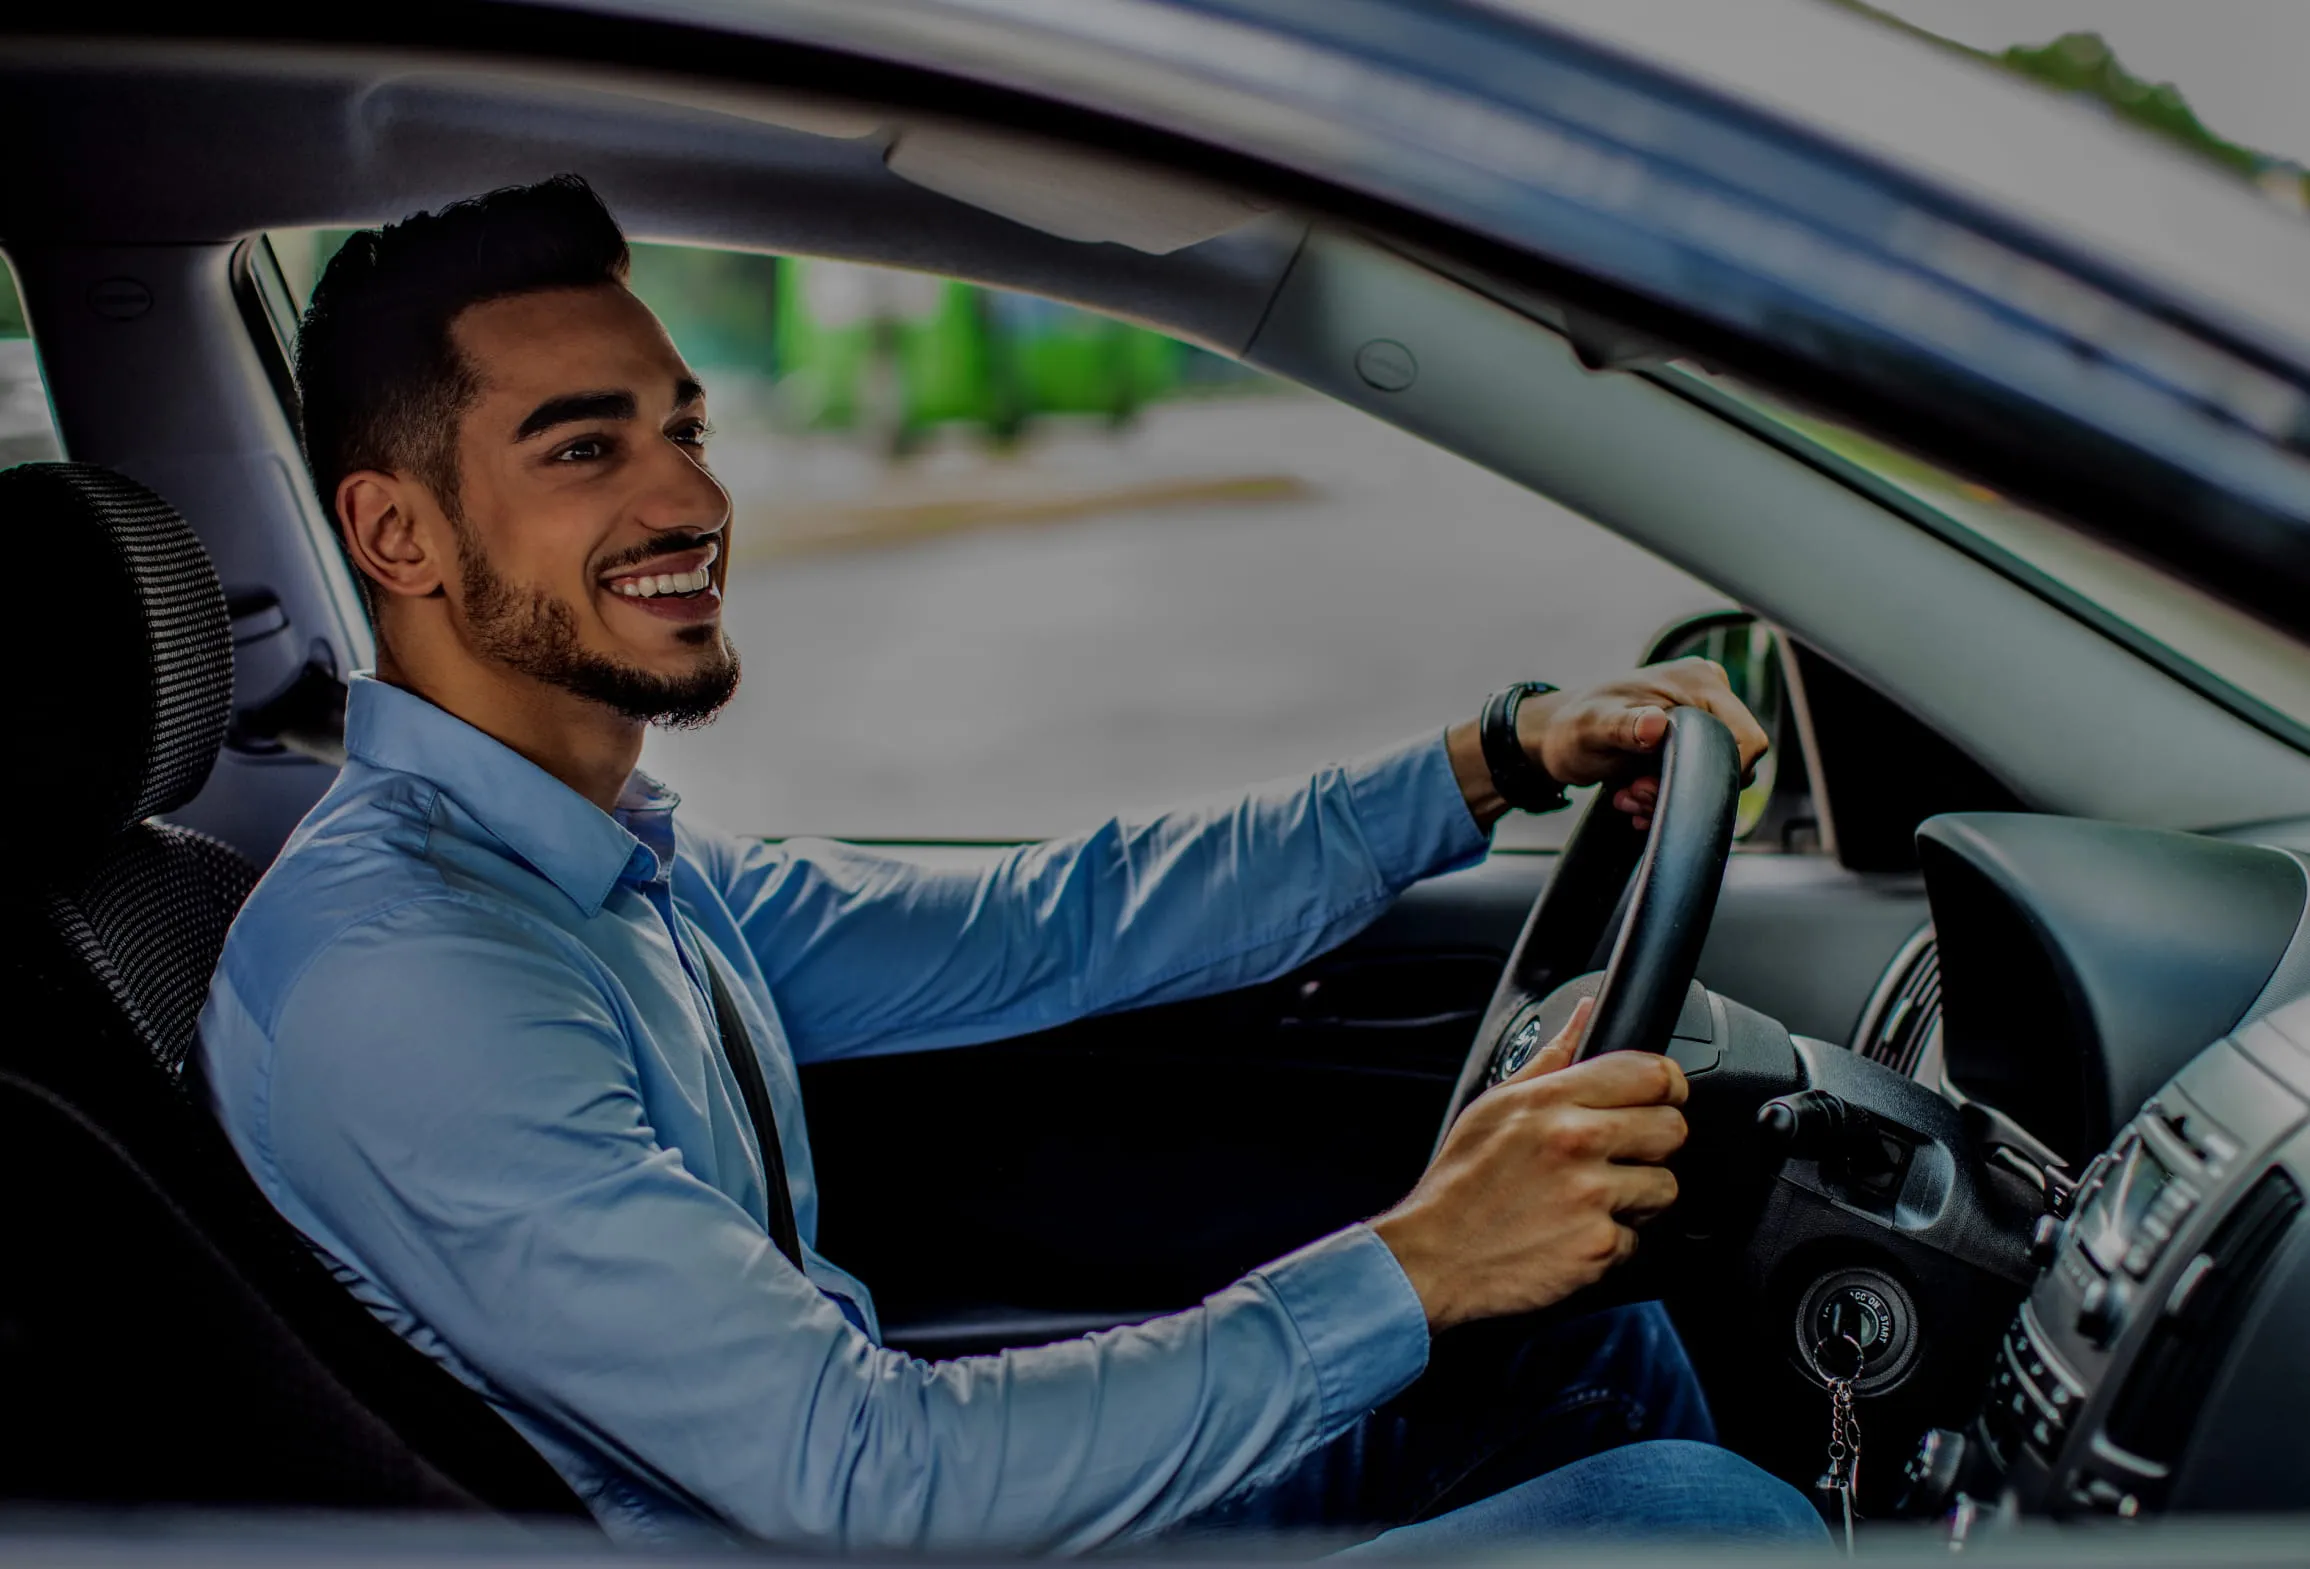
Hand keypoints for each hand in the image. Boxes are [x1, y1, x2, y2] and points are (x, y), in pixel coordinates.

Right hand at [1370, 998, 1687, 1330]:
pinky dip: (1612, 1243)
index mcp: (1551, 1101)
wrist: (1433, 1256)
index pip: (1651, 1073)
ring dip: (1638, 1198)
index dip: (1666, 1085)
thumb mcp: (1494, 1106)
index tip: (1659, 1098)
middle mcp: (1575, 1141)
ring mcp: (1590, 1195)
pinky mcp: (1598, 1246)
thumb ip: (1549, 1059)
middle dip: (1654, 1143)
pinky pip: (1638, 1239)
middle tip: (1622, 1156)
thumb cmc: (1460, 1183)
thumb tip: (1582, 1014)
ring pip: (1664, 1187)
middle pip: (1672, 1128)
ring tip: (1593, 1201)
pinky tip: (1575, 1234)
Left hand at [1448, 658, 1771, 830]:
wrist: (1554, 736)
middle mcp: (1708, 696)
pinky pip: (1695, 780)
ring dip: (1669, 797)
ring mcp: (1700, 719)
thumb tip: (1655, 724)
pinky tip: (1632, 800)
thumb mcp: (1593, 728)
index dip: (1719, 771)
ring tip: (1627, 796)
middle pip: (1731, 761)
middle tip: (1635, 794)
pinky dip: (1666, 797)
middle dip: (1683, 788)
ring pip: (1712, 776)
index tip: (1667, 784)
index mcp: (1699, 682)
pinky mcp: (1688, 742)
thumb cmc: (1570, 726)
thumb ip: (1624, 725)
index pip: (1748, 737)